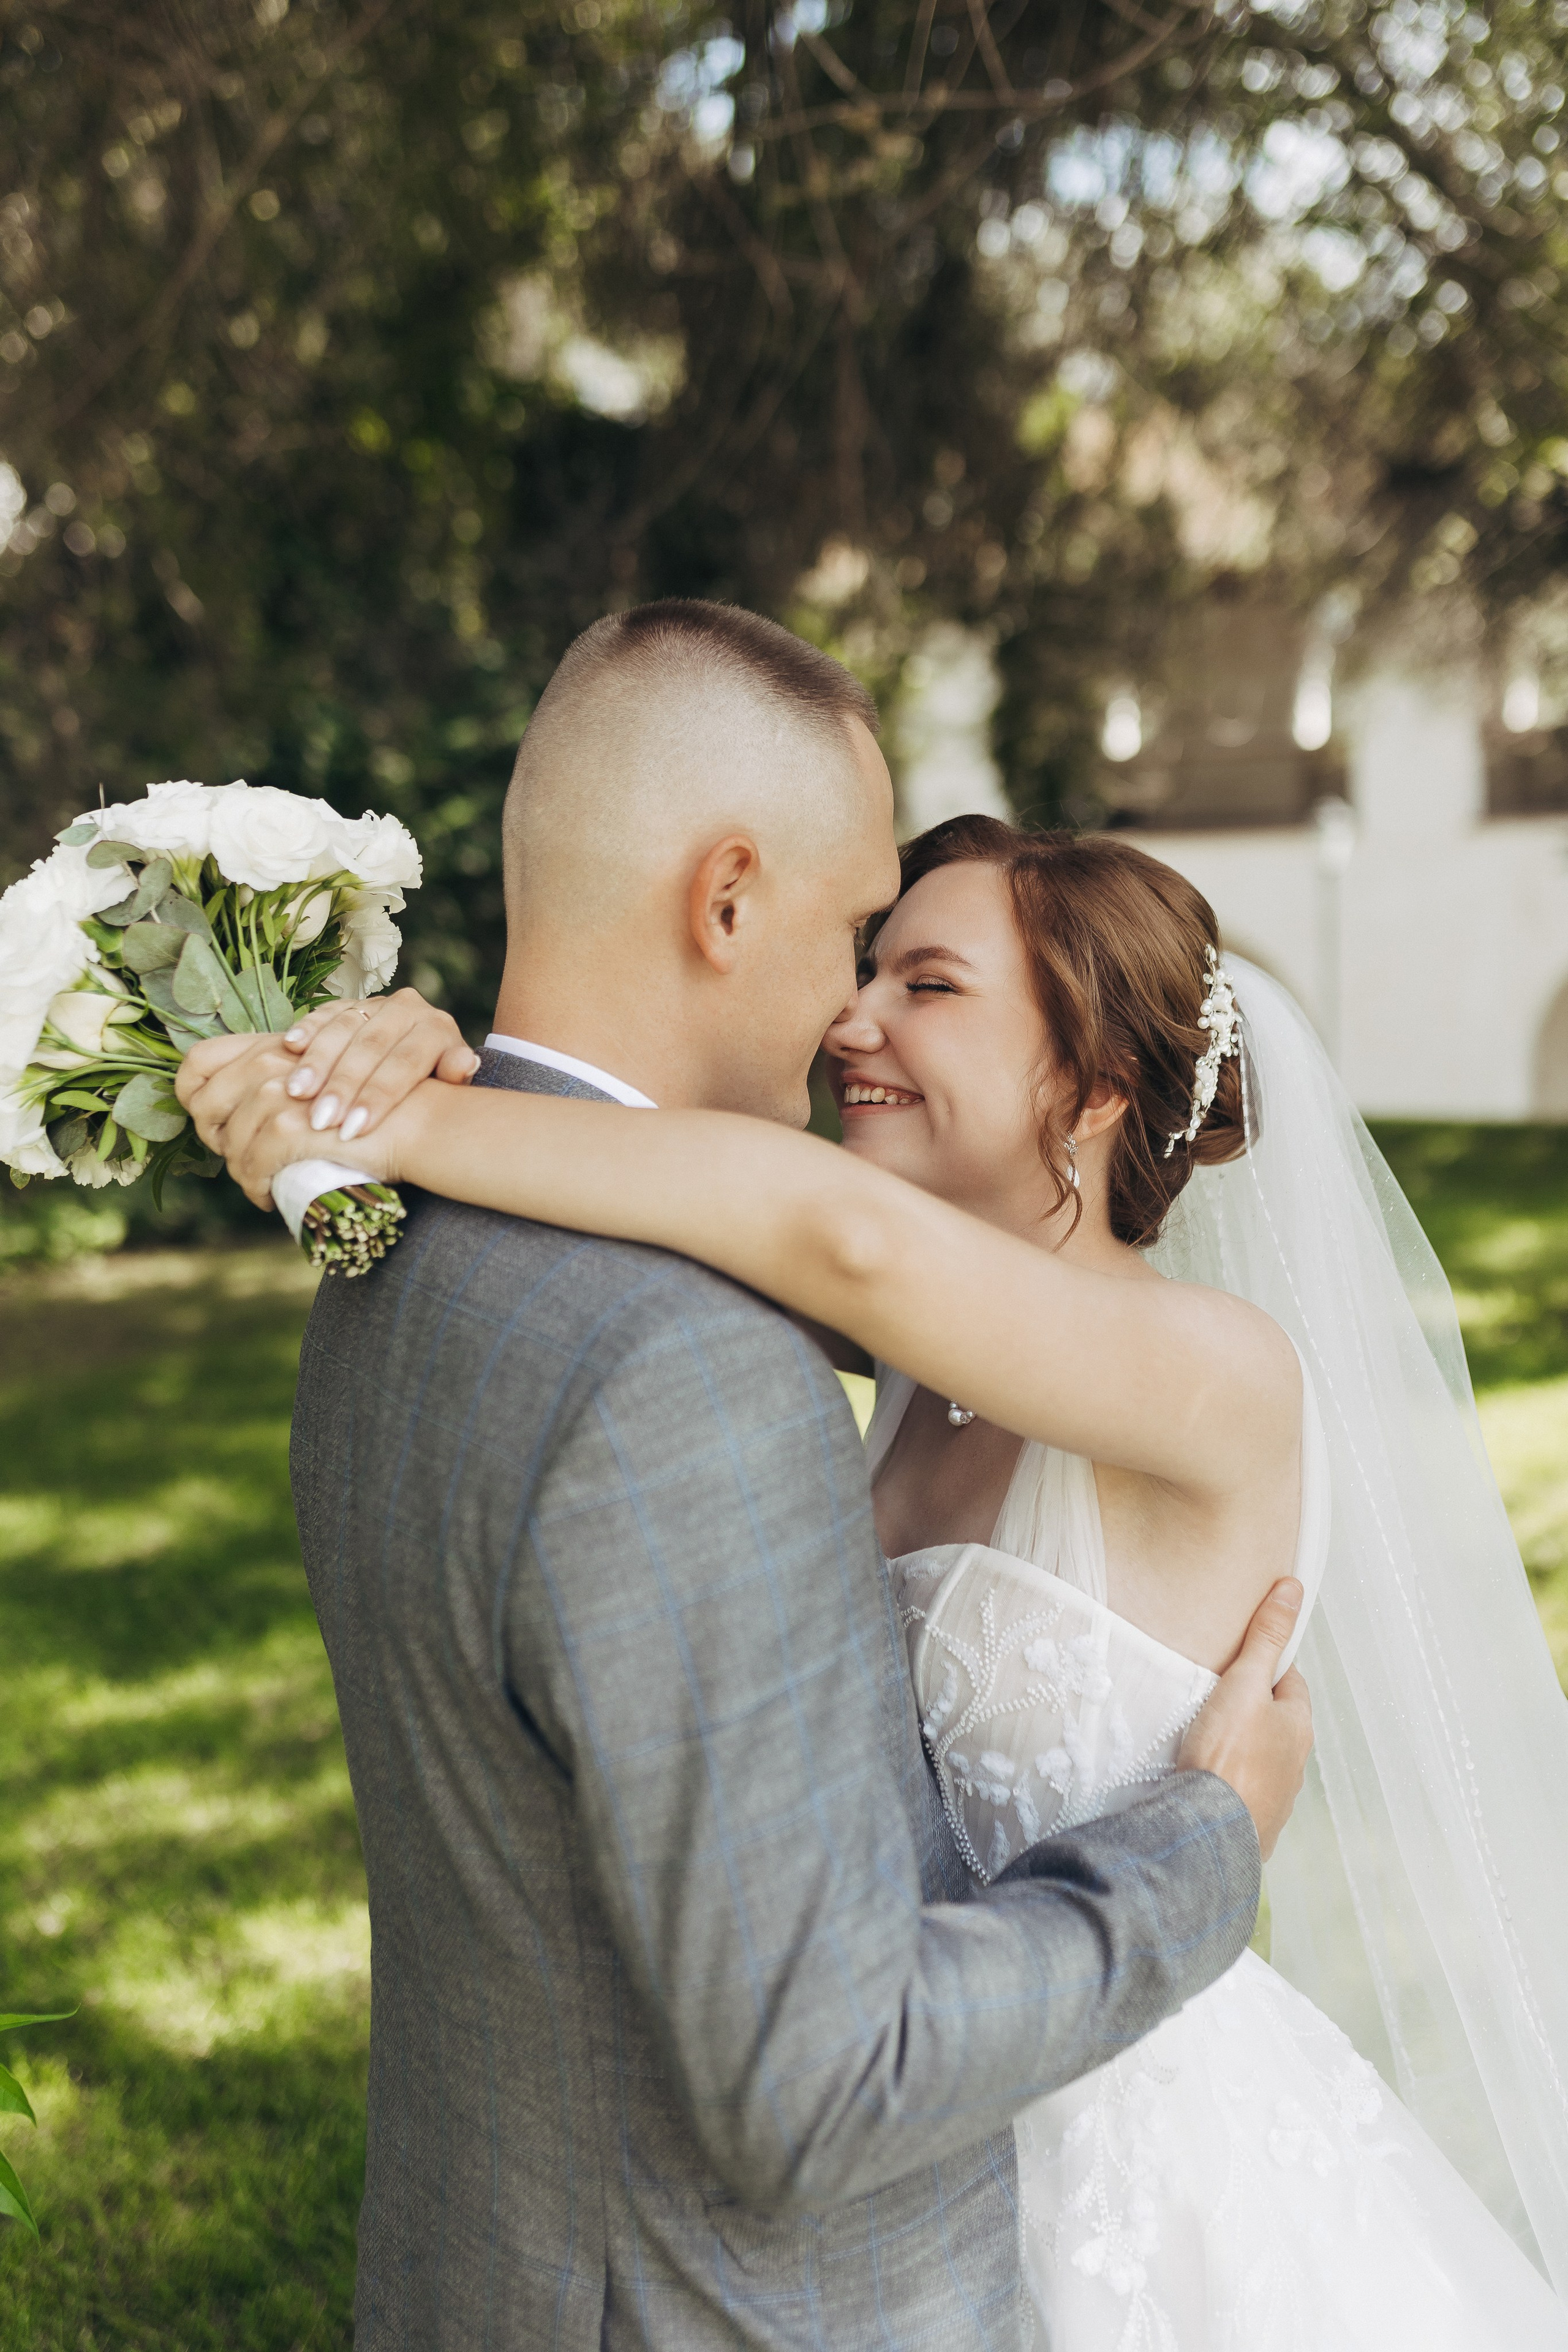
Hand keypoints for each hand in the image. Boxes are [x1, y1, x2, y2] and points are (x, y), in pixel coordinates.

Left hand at [176, 1033, 395, 1206]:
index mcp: (274, 1045)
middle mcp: (272, 1061)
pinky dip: (256, 1187)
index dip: (190, 1094)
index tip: (211, 1124)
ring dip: (240, 1170)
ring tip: (262, 1183)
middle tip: (239, 1160)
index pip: (199, 1060)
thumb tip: (230, 1123)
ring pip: (229, 1141)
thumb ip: (276, 1087)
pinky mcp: (292, 1127)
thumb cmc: (371, 1109)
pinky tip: (271, 1198)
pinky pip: (252, 1165)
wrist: (417, 1125)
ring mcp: (281, 1093)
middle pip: (205, 1105)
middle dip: (215, 1140)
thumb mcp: (318, 1085)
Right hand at [276, 987, 477, 1142]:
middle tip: (320, 1119)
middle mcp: (408, 1008)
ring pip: (344, 1027)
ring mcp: (377, 1002)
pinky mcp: (350, 1003)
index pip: (405, 1062)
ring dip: (317, 1060)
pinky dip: (307, 1027)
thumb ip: (455, 1075)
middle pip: (371, 1045)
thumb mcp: (452, 1085)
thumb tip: (463, 1064)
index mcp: (438, 1028)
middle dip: (343, 1084)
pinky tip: (290, 1045)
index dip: (378, 1096)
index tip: (354, 1129)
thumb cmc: (436, 1085)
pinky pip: (325, 1012)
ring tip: (297, 1091)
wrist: (426, 1056)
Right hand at [1176, 1580, 1312, 1862]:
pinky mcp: (1255, 1825)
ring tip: (1204, 1742)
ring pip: (1261, 1760)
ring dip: (1240, 1750)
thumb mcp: (1244, 1683)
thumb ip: (1265, 1638)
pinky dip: (1229, 1784)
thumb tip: (1292, 1589)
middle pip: (1274, 1721)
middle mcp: (1296, 1763)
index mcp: (1298, 1725)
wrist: (1210, 1832)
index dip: (1264, 1666)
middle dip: (1250, 1710)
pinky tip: (1206, 1782)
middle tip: (1214, 1701)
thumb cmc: (1227, 1756)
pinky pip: (1244, 1794)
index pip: (1289, 1680)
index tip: (1237, 1663)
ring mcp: (1277, 1797)